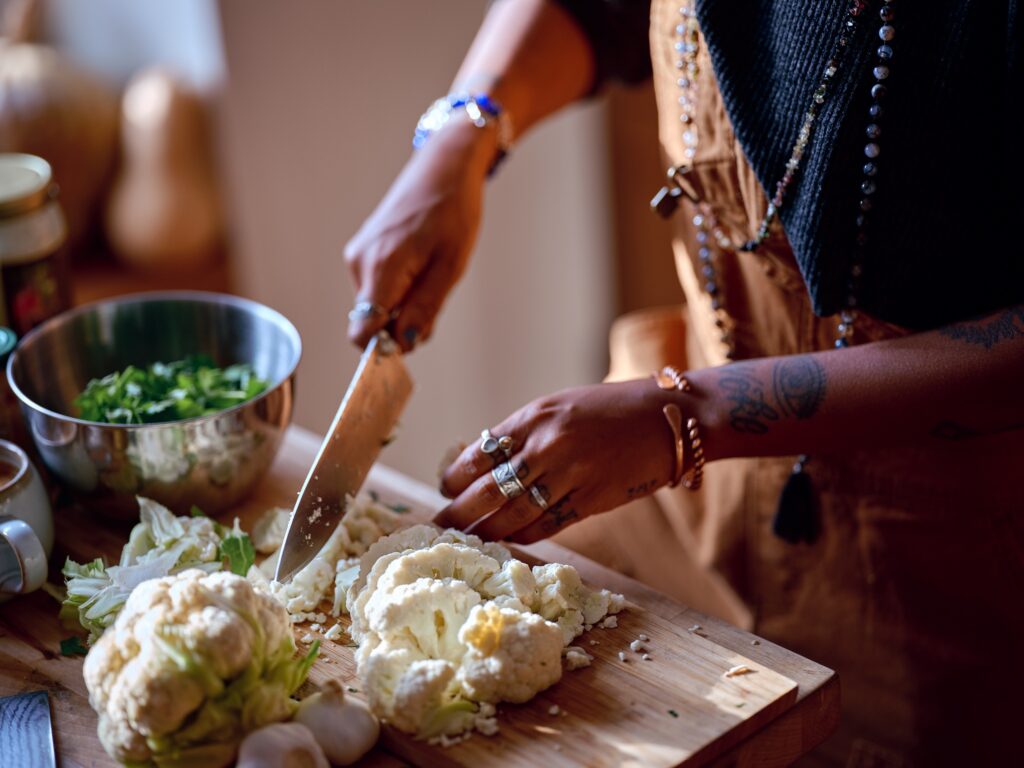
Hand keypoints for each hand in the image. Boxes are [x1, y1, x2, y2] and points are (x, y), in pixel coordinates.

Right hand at [344, 119, 495, 350]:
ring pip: (377, 304)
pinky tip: (421, 261)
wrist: (444, 167)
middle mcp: (360, 263)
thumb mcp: (450, 267)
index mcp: (381, 267)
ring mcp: (358, 255)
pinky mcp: (363, 251)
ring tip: (431, 270)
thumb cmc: (453, 211)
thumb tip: (406, 343)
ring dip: (404, 302)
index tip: (411, 341)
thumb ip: (425, 309)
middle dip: (402, 321)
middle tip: (436, 294)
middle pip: (372, 319)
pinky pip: (378, 286)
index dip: (384, 346)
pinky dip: (400, 287)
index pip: (362, 329)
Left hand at [434, 380, 677, 543]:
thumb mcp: (558, 407)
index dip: (456, 476)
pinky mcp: (592, 500)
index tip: (446, 488)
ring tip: (468, 540)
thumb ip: (524, 433)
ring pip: (514, 514)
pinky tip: (508, 540)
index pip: (480, 453)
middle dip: (459, 512)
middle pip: (488, 490)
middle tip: (441, 526)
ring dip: (486, 531)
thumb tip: (485, 463)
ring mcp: (570, 475)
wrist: (665, 419)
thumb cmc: (608, 410)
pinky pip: (547, 525)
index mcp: (535, 417)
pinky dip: (523, 535)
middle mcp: (548, 445)